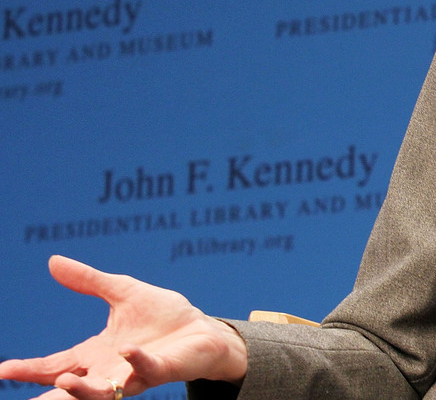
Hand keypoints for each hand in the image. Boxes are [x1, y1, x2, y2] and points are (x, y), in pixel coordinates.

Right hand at [0, 256, 247, 398]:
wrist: (203, 327)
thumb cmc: (163, 316)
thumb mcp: (122, 292)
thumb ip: (88, 280)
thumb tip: (53, 261)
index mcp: (95, 355)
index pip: (54, 366)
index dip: (28, 370)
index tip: (2, 371)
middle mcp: (109, 371)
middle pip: (72, 389)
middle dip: (50, 396)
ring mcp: (134, 373)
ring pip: (103, 391)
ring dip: (83, 390)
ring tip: (62, 382)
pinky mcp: (161, 369)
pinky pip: (146, 370)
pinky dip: (136, 361)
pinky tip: (126, 350)